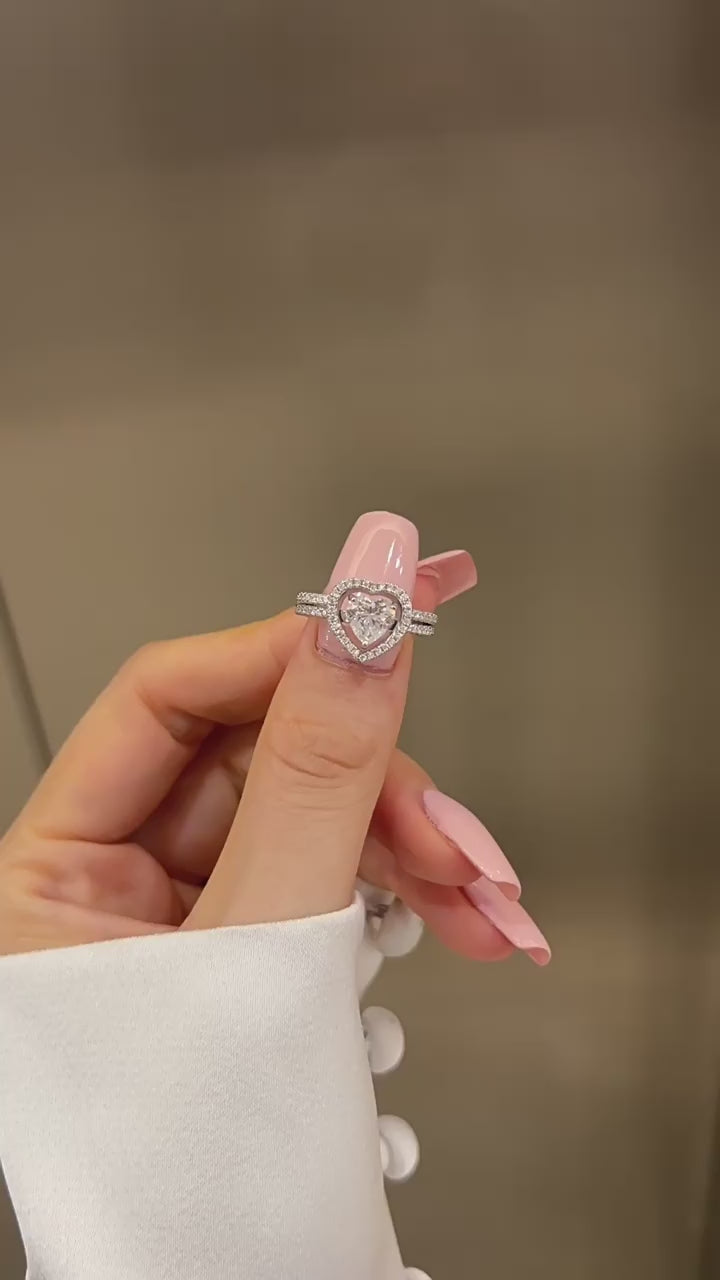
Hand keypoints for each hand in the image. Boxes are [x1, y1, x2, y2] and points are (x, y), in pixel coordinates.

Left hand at [0, 513, 548, 963]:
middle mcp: (110, 887)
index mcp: (54, 875)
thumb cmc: (191, 1152)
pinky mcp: (249, 949)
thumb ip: (318, 778)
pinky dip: (400, 892)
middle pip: (257, 760)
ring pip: (308, 818)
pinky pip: (326, 877)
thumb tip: (361, 616)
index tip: (386, 625)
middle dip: (377, 794)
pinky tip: (455, 916)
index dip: (283, 655)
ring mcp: (183, 919)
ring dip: (411, 851)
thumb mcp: (263, 942)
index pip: (165, 698)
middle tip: (458, 831)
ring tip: (482, 903)